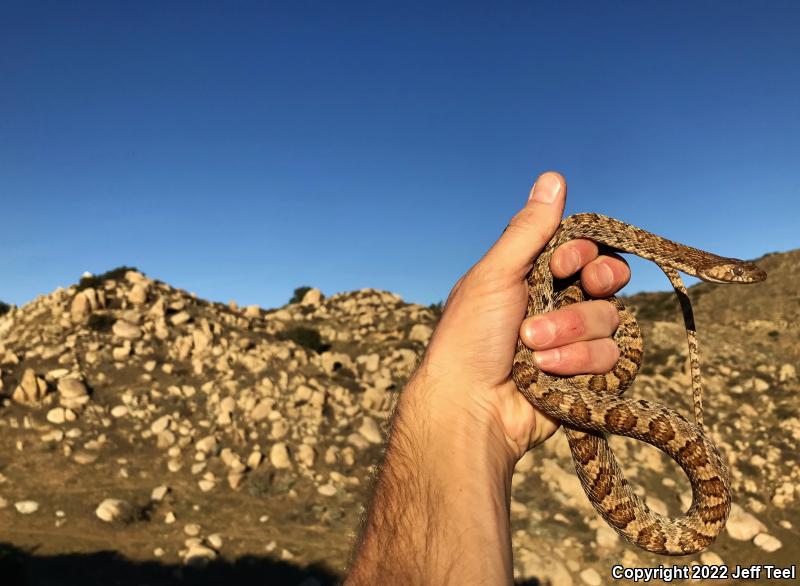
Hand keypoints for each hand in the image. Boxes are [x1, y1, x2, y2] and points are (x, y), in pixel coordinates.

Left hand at [414, 171, 629, 460]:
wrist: (470, 407)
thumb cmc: (470, 337)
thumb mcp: (495, 275)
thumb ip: (529, 231)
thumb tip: (553, 177)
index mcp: (536, 277)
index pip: (585, 249)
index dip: (582, 253)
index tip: (563, 262)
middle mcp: (560, 305)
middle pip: (609, 280)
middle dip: (591, 287)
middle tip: (573, 290)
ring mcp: (575, 342)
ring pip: (611, 319)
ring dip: (571, 333)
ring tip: (532, 349)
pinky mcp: (588, 376)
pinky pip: (613, 357)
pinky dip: (579, 363)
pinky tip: (547, 374)